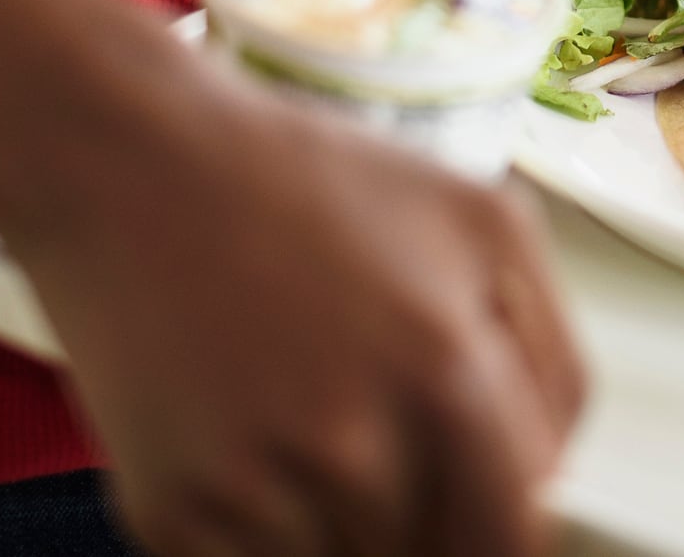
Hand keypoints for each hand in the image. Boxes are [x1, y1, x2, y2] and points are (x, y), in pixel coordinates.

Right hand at [0, 66, 583, 556]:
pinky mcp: (167, 516)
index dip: (503, 527)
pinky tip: (249, 437)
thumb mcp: (483, 221)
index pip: (512, 534)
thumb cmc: (313, 183)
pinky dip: (262, 532)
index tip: (480, 503)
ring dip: (343, 526)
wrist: (131, 164)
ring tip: (307, 415)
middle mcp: (351, 445)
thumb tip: (552, 478)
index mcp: (445, 370)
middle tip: (380, 429)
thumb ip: (553, 358)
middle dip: (425, 513)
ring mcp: (252, 489)